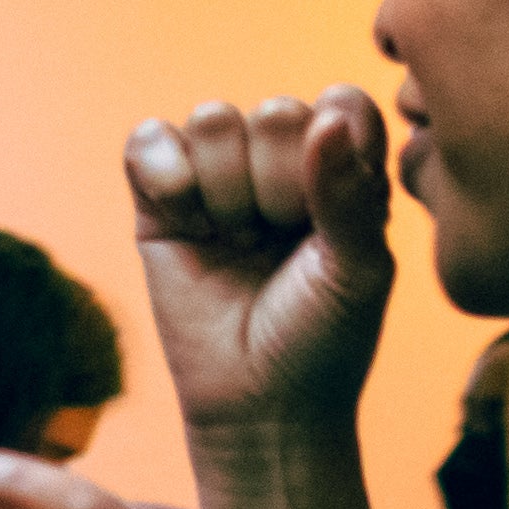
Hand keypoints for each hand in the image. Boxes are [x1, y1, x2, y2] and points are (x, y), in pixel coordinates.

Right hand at [122, 93, 396, 451]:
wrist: (258, 405)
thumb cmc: (324, 341)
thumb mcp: (359, 270)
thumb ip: (348, 191)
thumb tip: (324, 116)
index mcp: (343, 169)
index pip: (341, 103)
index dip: (334, 148)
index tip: (333, 214)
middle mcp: (281, 162)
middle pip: (275, 111)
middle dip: (278, 185)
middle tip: (279, 243)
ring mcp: (218, 177)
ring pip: (212, 120)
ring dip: (225, 190)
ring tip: (235, 242)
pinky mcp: (157, 200)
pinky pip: (148, 141)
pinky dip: (166, 176)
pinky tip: (188, 226)